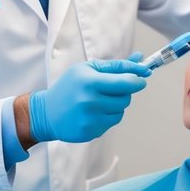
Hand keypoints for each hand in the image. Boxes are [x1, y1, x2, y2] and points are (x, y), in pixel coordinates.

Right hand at [28, 56, 150, 142]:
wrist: (47, 112)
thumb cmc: (69, 86)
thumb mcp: (88, 69)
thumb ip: (116, 65)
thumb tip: (141, 58)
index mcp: (90, 82)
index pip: (126, 82)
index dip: (138, 80)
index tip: (143, 77)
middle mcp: (90, 101)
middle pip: (126, 98)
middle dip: (124, 92)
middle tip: (112, 89)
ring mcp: (90, 119)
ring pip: (121, 111)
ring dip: (115, 105)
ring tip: (98, 101)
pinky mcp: (91, 132)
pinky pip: (111, 123)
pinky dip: (107, 116)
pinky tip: (93, 113)